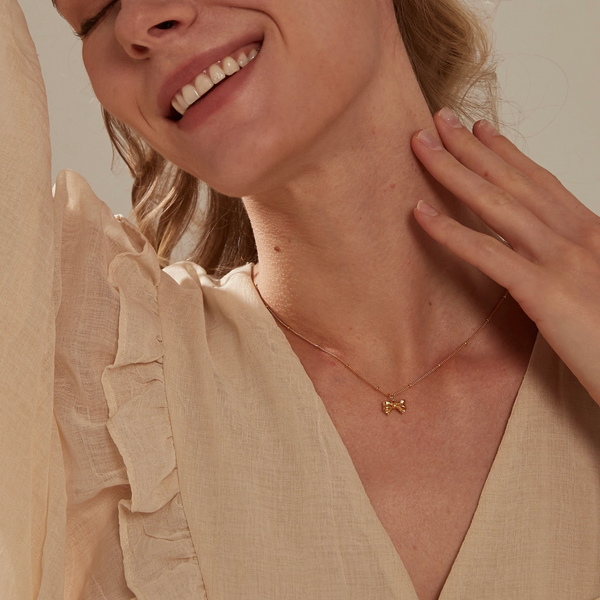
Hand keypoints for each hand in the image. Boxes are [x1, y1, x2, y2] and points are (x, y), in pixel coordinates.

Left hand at [410, 107, 599, 404]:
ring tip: (421, 145)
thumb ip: (578, 262)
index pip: (540, 182)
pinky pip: (487, 254)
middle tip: (438, 120)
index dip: (507, 153)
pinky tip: (418, 213)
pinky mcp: (546, 292)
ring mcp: (561, 260)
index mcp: (592, 233)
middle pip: (513, 181)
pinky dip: (449, 231)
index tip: (480, 129)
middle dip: (472, 147)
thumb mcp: (599, 282)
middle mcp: (577, 236)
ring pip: (496, 204)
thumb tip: (549, 255)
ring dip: (454, 170)